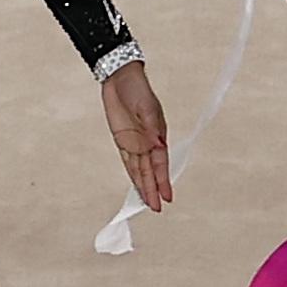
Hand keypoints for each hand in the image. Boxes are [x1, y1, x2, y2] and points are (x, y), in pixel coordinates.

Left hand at [101, 60, 171, 212]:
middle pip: (150, 171)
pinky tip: (136, 184)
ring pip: (139, 169)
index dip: (163, 181)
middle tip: (156, 208)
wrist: (120, 78)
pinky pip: (128, 160)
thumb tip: (158, 145)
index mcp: (157, 135)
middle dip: (153, 189)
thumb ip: (151, 128)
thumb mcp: (146, 107)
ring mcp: (135, 142)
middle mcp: (147, 142)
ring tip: (147, 203)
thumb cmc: (137, 90)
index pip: (160, 164)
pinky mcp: (122, 139)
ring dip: (143, 185)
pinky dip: (132, 173)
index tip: (167, 197)